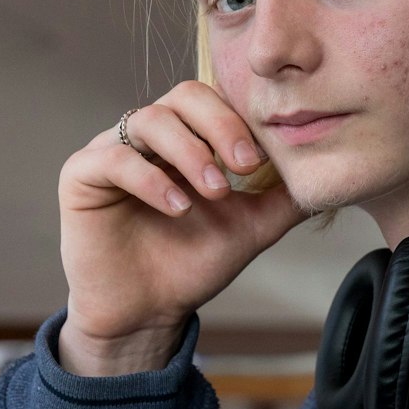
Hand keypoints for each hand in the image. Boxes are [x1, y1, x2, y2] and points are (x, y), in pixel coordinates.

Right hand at [57, 81, 305, 374]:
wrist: (148, 312)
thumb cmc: (193, 263)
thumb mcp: (251, 227)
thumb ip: (284, 197)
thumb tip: (328, 172)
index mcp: (186, 137)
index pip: (215, 99)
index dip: (241, 120)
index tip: (265, 159)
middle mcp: (148, 136)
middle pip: (183, 96)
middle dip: (220, 126)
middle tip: (246, 166)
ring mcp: (113, 150)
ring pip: (149, 120)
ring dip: (190, 152)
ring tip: (214, 192)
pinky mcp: (81, 175)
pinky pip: (113, 157)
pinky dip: (150, 178)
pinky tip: (178, 206)